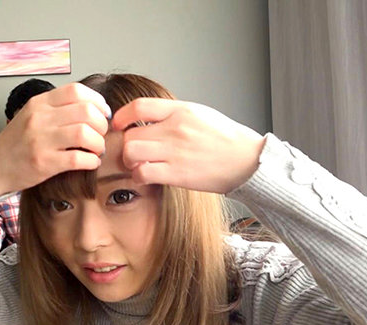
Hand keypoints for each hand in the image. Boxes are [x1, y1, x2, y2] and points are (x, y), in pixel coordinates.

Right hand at [0, 83, 110, 196]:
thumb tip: (91, 107)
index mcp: (38, 103)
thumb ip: (56, 108)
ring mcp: (40, 140)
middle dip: (101, 124)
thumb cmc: (16, 143)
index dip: (97, 101)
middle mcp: (39, 118)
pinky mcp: (43, 163)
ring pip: (85, 134)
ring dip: (98, 143)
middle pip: (86, 112)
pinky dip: (91, 161)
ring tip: (96, 150)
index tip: (103, 113)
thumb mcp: (31, 115)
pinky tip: (90, 162)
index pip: (76, 91)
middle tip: (100, 134)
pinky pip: (78, 159)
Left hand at [111, 98, 265, 192]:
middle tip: (133, 151)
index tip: (118, 124)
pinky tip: (146, 176)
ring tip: (138, 164)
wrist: (248, 161)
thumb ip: (173, 114)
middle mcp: (175, 129)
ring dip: (129, 160)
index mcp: (181, 110)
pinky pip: (142, 173)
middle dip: (127, 144)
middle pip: (131, 134)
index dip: (121, 116)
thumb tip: (146, 117)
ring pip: (132, 152)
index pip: (138, 107)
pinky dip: (138, 176)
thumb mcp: (200, 114)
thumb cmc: (226, 139)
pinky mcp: (177, 174)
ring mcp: (175, 152)